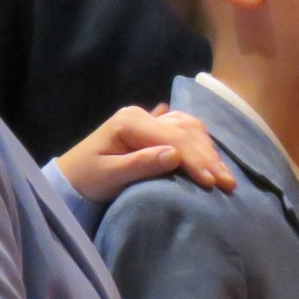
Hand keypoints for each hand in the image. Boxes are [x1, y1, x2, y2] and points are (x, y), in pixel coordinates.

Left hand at [58, 105, 234, 202]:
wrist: (69, 178)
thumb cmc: (86, 180)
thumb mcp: (108, 176)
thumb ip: (140, 165)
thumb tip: (174, 156)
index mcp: (129, 122)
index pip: (172, 138)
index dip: (195, 160)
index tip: (212, 182)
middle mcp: (141, 115)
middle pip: (184, 131)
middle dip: (208, 158)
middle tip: (228, 183)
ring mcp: (148, 119)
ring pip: (189, 128)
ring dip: (209, 151)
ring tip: (225, 175)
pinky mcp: (152, 128)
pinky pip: (184, 129)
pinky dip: (201, 144)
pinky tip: (211, 158)